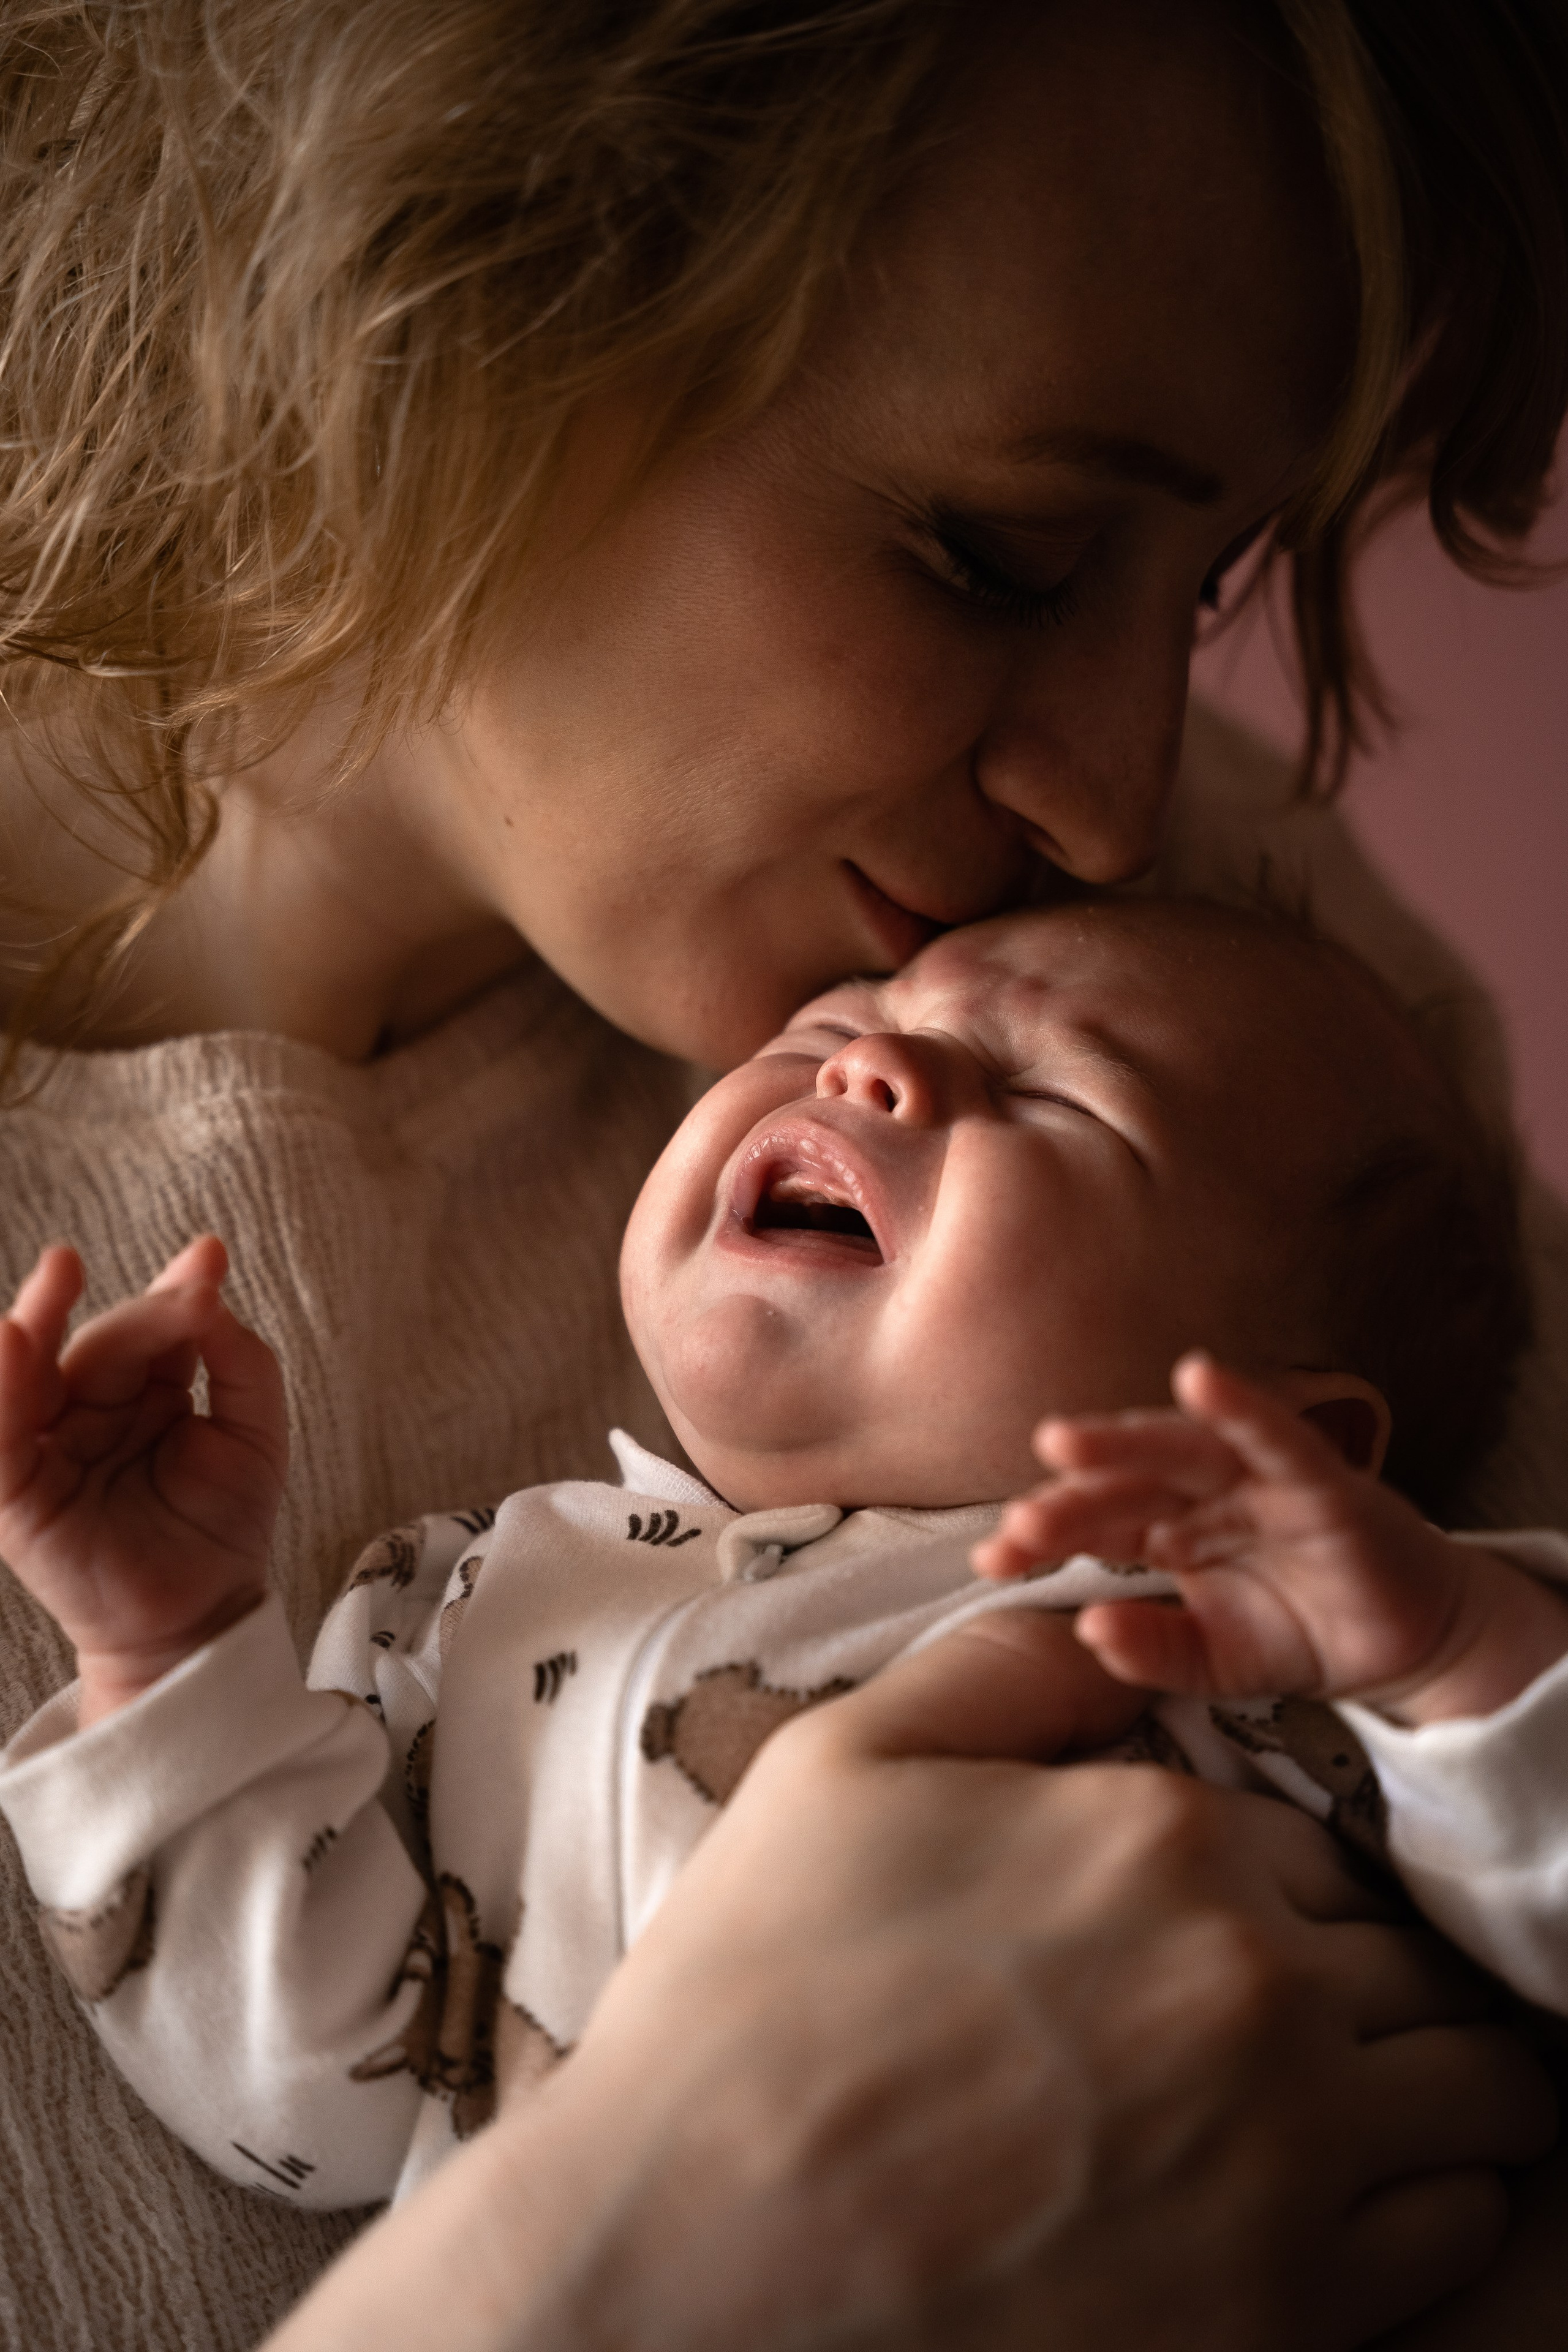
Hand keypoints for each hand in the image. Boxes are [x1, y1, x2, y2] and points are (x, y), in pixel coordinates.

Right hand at [0, 1238, 285, 1723]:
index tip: (211, 1259)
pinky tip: (10, 1340)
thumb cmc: (225, 1523)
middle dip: (143, 1316)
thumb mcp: (254, 1431)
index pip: (152, 1330)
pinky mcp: (18, 1494)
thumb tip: (209, 1286)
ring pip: (30, 1372)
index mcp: (143, 1389)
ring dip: (38, 1318)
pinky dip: (1, 1387)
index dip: (177, 1295)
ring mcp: (50, 1447)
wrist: (206, 1613)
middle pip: (102, 1345)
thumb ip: (240, 1360)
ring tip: (60, 1271)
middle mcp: (90, 1409)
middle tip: (187, 1292)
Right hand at [264, 1613, 1554, 2351]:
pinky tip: (1334, 2196)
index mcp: (1160, 1841)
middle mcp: (1253, 1985)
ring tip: (1328, 2103)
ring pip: (1472, 2086)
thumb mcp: (839, 1765)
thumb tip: (1108, 1618)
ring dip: (1420, 2079)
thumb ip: (1000, 1666)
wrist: (692, 2251)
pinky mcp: (1293, 2308)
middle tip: (1252, 2026)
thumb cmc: (754, 1998)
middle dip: (1345, 1974)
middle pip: (1395, 1956)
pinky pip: (1459, 2229)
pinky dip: (1428, 2197)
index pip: (1303, 1843)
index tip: (1196, 1936)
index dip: (1257, 1886)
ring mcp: (1289, 2156)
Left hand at [972, 1352, 1567, 1723]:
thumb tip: (1088, 1633)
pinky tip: (1200, 1379)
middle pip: (1123, 1486)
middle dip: (1068, 1500)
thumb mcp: (1213, 1662)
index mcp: (1168, 1528)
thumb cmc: (1301, 1632)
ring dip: (1123, 1443)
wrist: (1408, 1645)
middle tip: (1017, 1524)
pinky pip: (1276, 1436)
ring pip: (1181, 1452)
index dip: (1043, 1538)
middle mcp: (1203, 1494)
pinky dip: (1240, 1406)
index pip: (1094, 1525)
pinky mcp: (1320, 1480)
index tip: (990, 1561)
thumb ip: (1153, 1650)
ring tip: (1064, 1443)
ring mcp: (1259, 1480)